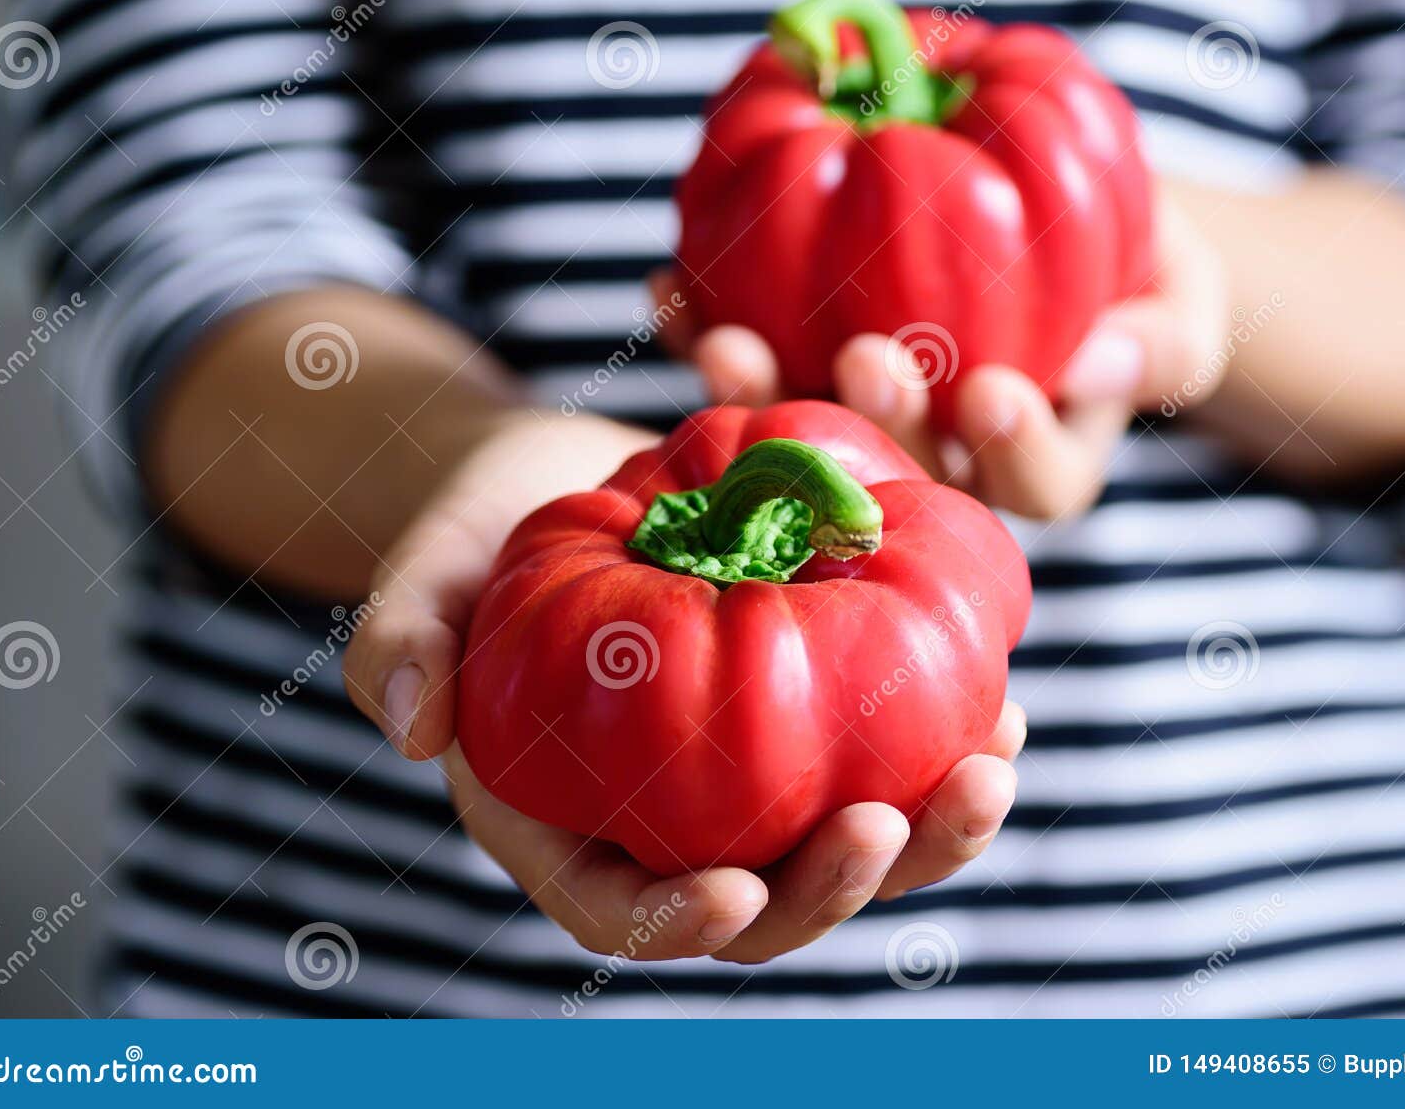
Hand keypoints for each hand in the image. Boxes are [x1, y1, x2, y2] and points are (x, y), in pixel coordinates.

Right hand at [343, 407, 1025, 963]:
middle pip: (762, 897)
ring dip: (929, 831)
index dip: (676, 925)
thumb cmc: (486, 531)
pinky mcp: (808, 721)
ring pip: (846, 840)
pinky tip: (1001, 705)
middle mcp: (670, 820)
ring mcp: (748, 778)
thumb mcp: (427, 569)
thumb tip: (406, 723)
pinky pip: (884, 756)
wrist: (569, 479)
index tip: (738, 892)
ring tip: (994, 767)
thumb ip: (403, 636)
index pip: (617, 907)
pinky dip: (945, 742)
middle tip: (892, 823)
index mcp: (570, 819)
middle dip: (835, 886)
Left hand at [657, 190, 1228, 518]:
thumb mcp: (1184, 296)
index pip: (1037, 485)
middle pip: (906, 474)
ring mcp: (862, 433)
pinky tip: (668, 285)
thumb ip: (1163, 340)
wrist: (1054, 222)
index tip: (994, 391)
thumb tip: (1096, 366)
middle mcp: (941, 471)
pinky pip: (746, 369)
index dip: (1012, 450)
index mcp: (1038, 467)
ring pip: (808, 436)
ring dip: (762, 396)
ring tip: (726, 343)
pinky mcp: (794, 384)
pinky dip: (698, 327)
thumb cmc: (1130, 273)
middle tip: (867, 357)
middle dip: (880, 423)